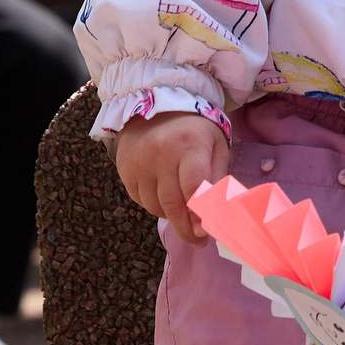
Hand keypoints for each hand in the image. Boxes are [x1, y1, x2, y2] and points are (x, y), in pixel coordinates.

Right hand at [116, 111, 230, 245]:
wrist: (155, 105)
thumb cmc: (194, 130)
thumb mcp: (215, 146)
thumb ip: (217, 179)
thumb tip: (218, 216)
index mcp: (190, 144)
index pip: (193, 187)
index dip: (200, 214)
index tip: (207, 231)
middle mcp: (161, 154)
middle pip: (172, 204)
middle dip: (186, 228)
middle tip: (198, 240)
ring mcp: (140, 163)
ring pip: (156, 207)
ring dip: (171, 216)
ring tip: (183, 211)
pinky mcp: (125, 170)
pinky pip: (141, 201)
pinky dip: (155, 205)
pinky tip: (165, 196)